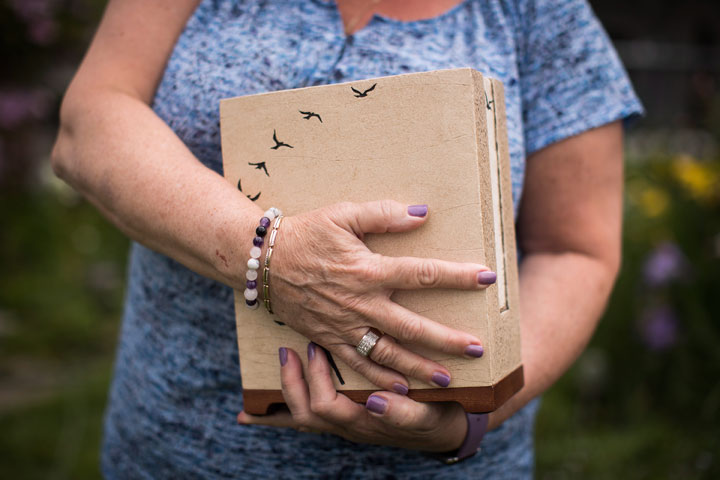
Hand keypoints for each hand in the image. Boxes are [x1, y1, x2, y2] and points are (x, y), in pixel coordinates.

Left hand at [237, 343, 467, 451]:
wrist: (445, 429)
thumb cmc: (437, 416)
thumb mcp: (428, 415)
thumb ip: (403, 413)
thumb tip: (376, 401)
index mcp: (365, 423)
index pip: (327, 408)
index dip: (316, 380)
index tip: (315, 350)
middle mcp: (348, 427)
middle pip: (305, 414)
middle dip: (293, 382)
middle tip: (290, 350)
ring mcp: (343, 424)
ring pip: (301, 418)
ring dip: (285, 391)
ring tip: (281, 360)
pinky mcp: (342, 418)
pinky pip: (303, 420)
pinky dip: (274, 417)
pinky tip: (250, 413)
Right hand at [268, 200, 494, 391]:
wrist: (262, 261)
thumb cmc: (305, 234)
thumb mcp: (342, 214)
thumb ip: (383, 214)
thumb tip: (421, 213)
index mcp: (368, 270)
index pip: (423, 275)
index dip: (458, 276)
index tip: (487, 278)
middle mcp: (361, 303)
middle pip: (413, 327)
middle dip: (448, 340)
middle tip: (478, 349)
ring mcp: (345, 326)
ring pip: (389, 354)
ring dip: (419, 368)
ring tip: (448, 379)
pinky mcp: (329, 339)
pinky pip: (358, 366)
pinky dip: (380, 380)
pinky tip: (402, 389)